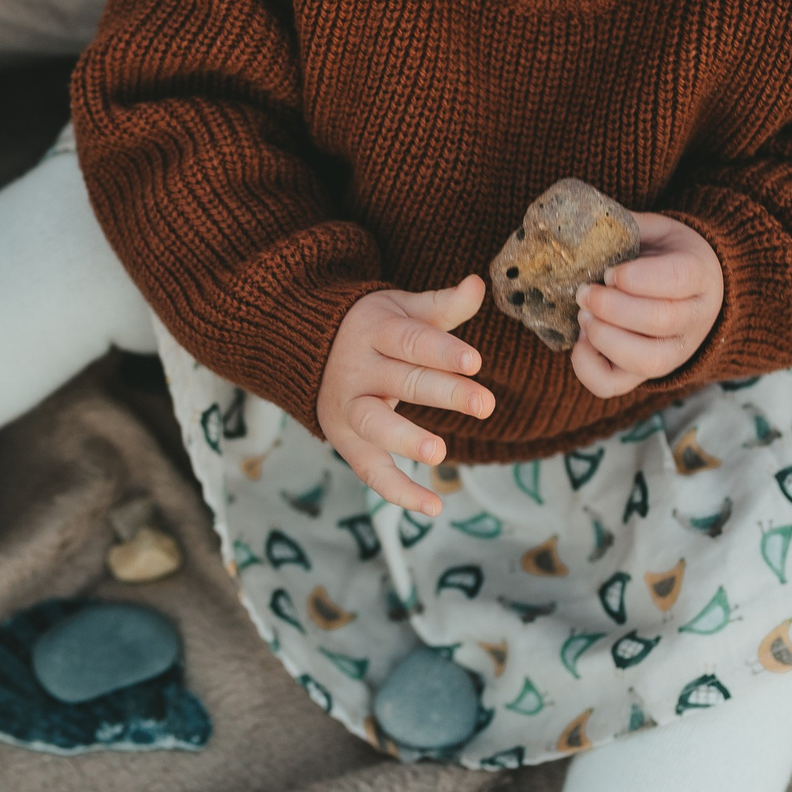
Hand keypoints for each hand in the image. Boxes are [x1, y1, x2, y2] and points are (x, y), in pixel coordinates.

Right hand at [316, 276, 496, 516]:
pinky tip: (434, 506)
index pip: (412, 341)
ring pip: (374, 423)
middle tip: (486, 405)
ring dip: (405, 439)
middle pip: (402, 380)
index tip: (475, 362)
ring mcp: (348, 406)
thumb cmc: (373, 327)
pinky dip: (398, 491)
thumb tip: (478, 284)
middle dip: (444, 393)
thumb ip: (442, 305)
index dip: (443, 352)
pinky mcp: (345, 439)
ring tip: (440, 453)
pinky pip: (369, 470)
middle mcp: (357, 369)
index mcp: (375, 330)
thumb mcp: (401, 308)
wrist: (305, 346)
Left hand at [571, 213, 723, 397]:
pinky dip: (588, 368)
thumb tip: (580, 224)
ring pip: (646, 361)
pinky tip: (581, 341)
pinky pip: (614, 385)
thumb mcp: (655, 231)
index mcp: (700, 274)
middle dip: (611, 306)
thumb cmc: (665, 256)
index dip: (637, 277)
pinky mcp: (646, 373)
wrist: (693, 289)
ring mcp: (675, 352)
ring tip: (583, 316)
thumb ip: (625, 227)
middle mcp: (695, 319)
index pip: (678, 279)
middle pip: (659, 320)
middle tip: (584, 292)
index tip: (610, 272)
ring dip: (604, 338)